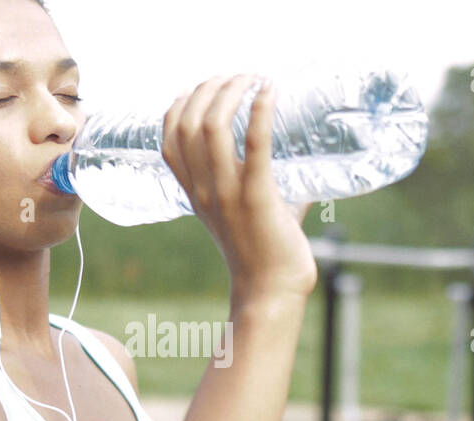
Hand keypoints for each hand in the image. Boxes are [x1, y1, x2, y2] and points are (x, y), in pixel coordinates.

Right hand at [162, 74, 317, 304]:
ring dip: (232, 92)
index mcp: (195, 193)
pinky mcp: (257, 197)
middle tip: (240, 77)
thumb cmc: (265, 253)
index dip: (182, 103)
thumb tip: (304, 164)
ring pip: (211, 127)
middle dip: (211, 88)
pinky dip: (260, 111)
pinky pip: (253, 145)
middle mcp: (204, 190)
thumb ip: (266, 184)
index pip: (169, 137)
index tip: (207, 87)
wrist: (271, 290)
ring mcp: (227, 194)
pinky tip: (270, 91)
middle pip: (188, 122)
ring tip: (254, 78)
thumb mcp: (248, 212)